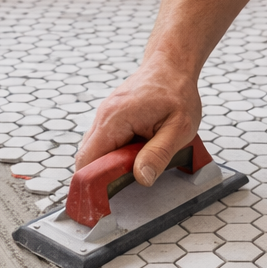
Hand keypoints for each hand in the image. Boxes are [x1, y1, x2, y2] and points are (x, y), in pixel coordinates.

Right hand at [75, 59, 202, 185]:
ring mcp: (104, 116)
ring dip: (107, 166)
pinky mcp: (109, 118)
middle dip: (98, 177)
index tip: (98, 201)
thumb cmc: (177, 92)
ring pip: (93, 151)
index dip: (89, 183)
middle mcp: (103, 116)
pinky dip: (112, 155)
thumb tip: (142, 178)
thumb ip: (159, 154)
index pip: (88, 159)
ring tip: (129, 173)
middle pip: (86, 158)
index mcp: (116, 119)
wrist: (172, 65)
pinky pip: (102, 143)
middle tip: (117, 192)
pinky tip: (131, 158)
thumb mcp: (179, 128)